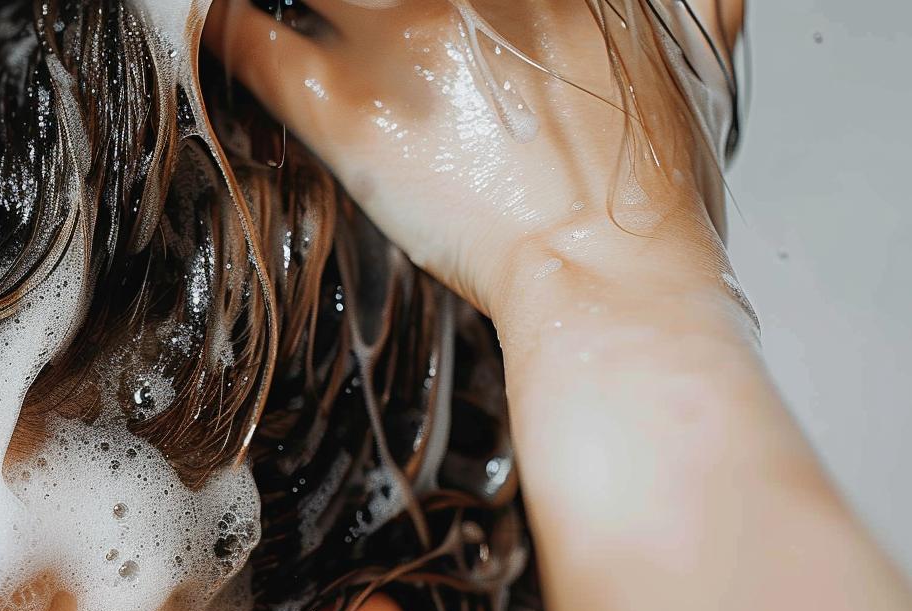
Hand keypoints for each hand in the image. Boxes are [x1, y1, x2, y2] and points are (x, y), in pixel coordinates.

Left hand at [205, 0, 734, 318]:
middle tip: (370, 18)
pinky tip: (220, 27)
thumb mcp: (691, 71)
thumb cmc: (651, 196)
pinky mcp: (353, 117)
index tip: (441, 2)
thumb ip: (692, 11)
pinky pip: (257, 46)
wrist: (613, 282)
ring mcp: (406, 45)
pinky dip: (226, 31)